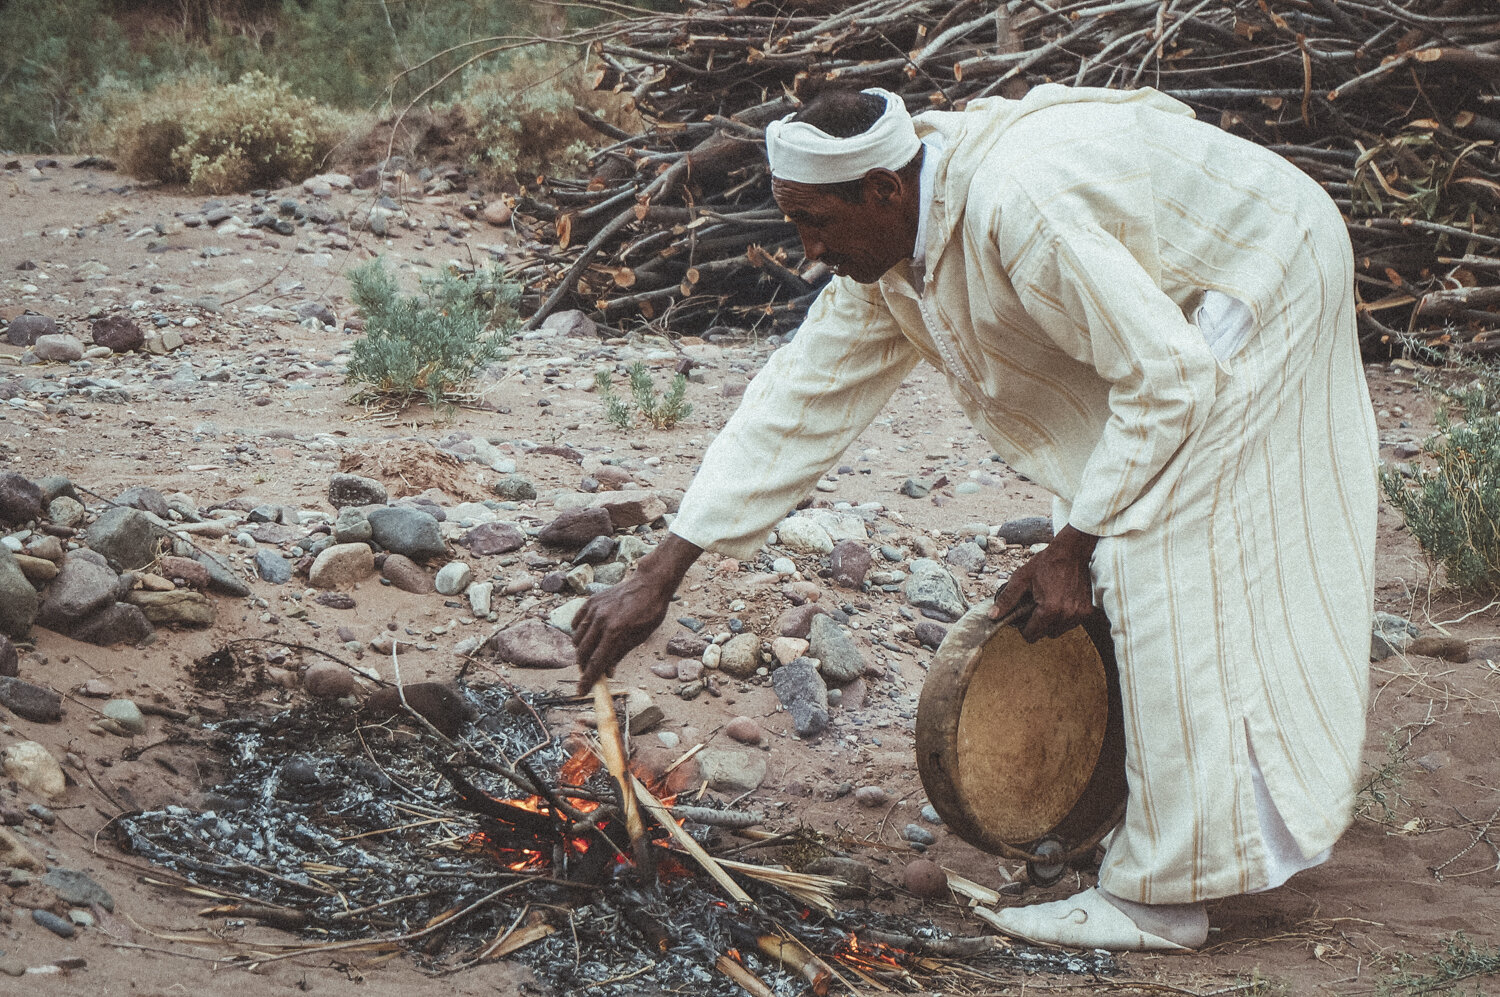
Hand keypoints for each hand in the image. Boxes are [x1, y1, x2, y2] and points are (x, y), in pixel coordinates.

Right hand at [572, 533, 701, 692]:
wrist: (649, 584)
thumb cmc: (649, 612)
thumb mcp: (640, 637)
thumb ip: (620, 654)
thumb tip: (607, 672)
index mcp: (616, 632)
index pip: (596, 663)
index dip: (588, 679)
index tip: (581, 691)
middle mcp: (601, 621)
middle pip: (583, 653)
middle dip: (583, 667)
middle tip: (589, 672)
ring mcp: (594, 610)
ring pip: (577, 638)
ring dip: (581, 651)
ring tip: (590, 655)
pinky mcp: (591, 601)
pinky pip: (577, 622)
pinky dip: (578, 632)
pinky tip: (587, 636)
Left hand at [989, 525, 1098, 642]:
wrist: (1072, 552)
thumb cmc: (1046, 563)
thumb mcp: (1021, 579)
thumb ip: (1007, 599)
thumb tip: (992, 616)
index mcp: (1049, 610)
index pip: (1032, 635)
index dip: (1024, 628)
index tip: (1023, 618)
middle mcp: (1066, 615)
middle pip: (1045, 634)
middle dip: (1038, 624)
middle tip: (1035, 607)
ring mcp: (1079, 614)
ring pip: (1059, 630)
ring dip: (1052, 622)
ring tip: (1048, 603)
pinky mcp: (1087, 611)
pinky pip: (1071, 623)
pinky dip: (1064, 617)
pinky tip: (1060, 601)